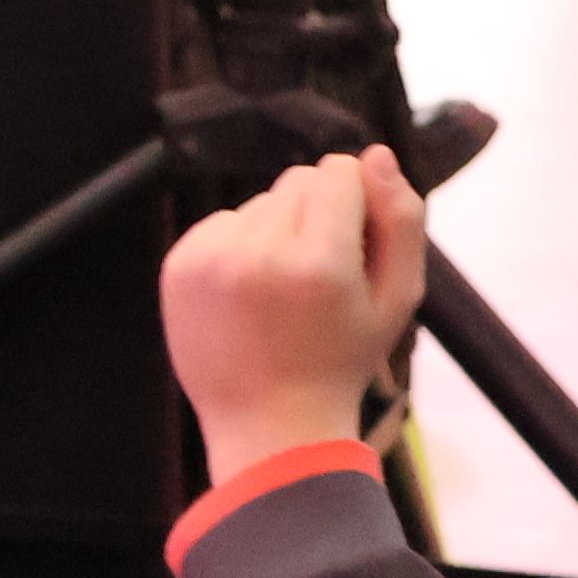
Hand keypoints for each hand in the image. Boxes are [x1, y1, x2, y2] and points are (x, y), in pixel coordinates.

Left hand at [163, 144, 424, 470]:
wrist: (267, 423)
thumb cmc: (343, 360)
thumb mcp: (398, 295)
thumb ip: (400, 218)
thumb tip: (375, 154)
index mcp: (318, 262)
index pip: (338, 170)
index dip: (356, 201)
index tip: (354, 244)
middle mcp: (257, 253)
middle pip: (297, 180)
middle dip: (317, 214)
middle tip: (318, 276)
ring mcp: (208, 259)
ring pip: (258, 201)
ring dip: (276, 230)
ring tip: (281, 290)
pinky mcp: (177, 266)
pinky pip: (220, 222)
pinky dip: (238, 245)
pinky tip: (249, 292)